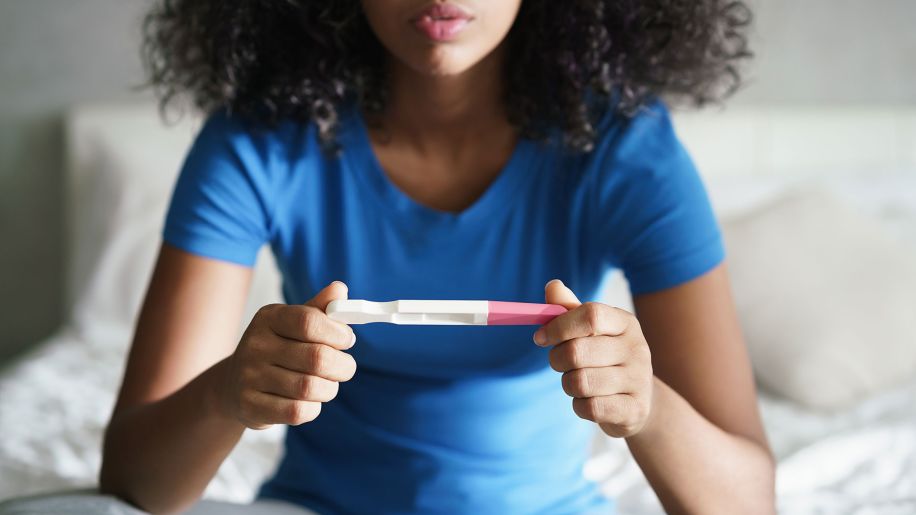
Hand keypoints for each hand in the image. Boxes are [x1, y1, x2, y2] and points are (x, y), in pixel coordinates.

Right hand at [219, 281, 356, 429]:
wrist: (234, 386)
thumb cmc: (276, 350)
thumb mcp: (293, 324)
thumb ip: (319, 309)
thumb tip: (340, 289)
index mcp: (268, 318)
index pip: (308, 321)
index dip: (337, 333)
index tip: (347, 340)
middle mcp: (255, 345)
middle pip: (316, 358)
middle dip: (342, 366)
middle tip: (346, 368)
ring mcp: (249, 377)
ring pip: (310, 387)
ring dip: (329, 389)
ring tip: (327, 384)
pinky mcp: (250, 406)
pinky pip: (297, 411)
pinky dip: (314, 408)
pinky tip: (310, 401)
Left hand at [534, 279, 653, 437]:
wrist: (638, 399)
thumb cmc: (606, 358)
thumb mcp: (591, 331)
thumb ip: (568, 309)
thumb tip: (552, 285)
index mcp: (625, 323)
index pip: (590, 315)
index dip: (558, 326)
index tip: (539, 337)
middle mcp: (637, 348)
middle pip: (577, 351)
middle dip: (556, 359)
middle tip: (558, 363)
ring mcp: (640, 380)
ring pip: (580, 382)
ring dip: (568, 385)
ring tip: (577, 382)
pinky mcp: (635, 410)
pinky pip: (590, 408)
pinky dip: (579, 406)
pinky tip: (589, 401)